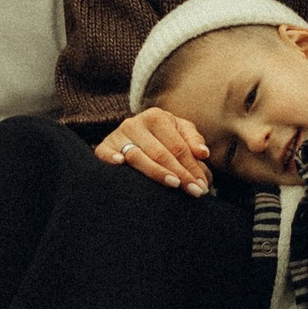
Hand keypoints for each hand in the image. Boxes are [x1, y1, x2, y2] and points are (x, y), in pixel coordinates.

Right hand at [95, 104, 211, 194]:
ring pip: (138, 156)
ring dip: (157, 172)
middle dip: (180, 174)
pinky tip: (120, 164)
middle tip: (195, 191)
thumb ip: (193, 140)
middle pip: (161, 153)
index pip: (178, 146)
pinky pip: (105, 152)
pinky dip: (111, 157)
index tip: (202, 185)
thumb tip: (202, 153)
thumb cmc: (163, 136)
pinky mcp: (104, 146)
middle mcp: (135, 123)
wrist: (133, 135)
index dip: (192, 166)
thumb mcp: (180, 132)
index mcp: (156, 117)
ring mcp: (118, 135)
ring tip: (174, 184)